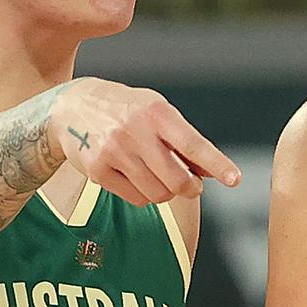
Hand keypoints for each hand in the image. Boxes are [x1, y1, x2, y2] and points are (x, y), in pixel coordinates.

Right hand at [50, 78, 239, 205]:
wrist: (73, 107)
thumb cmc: (125, 109)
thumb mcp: (157, 111)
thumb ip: (183, 139)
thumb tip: (209, 170)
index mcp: (156, 112)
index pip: (193, 144)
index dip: (216, 164)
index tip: (234, 179)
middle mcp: (135, 131)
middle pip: (177, 180)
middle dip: (191, 188)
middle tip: (192, 185)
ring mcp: (115, 152)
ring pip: (157, 193)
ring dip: (166, 192)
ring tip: (159, 176)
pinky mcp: (98, 171)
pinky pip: (135, 199)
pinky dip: (144, 195)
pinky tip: (137, 177)